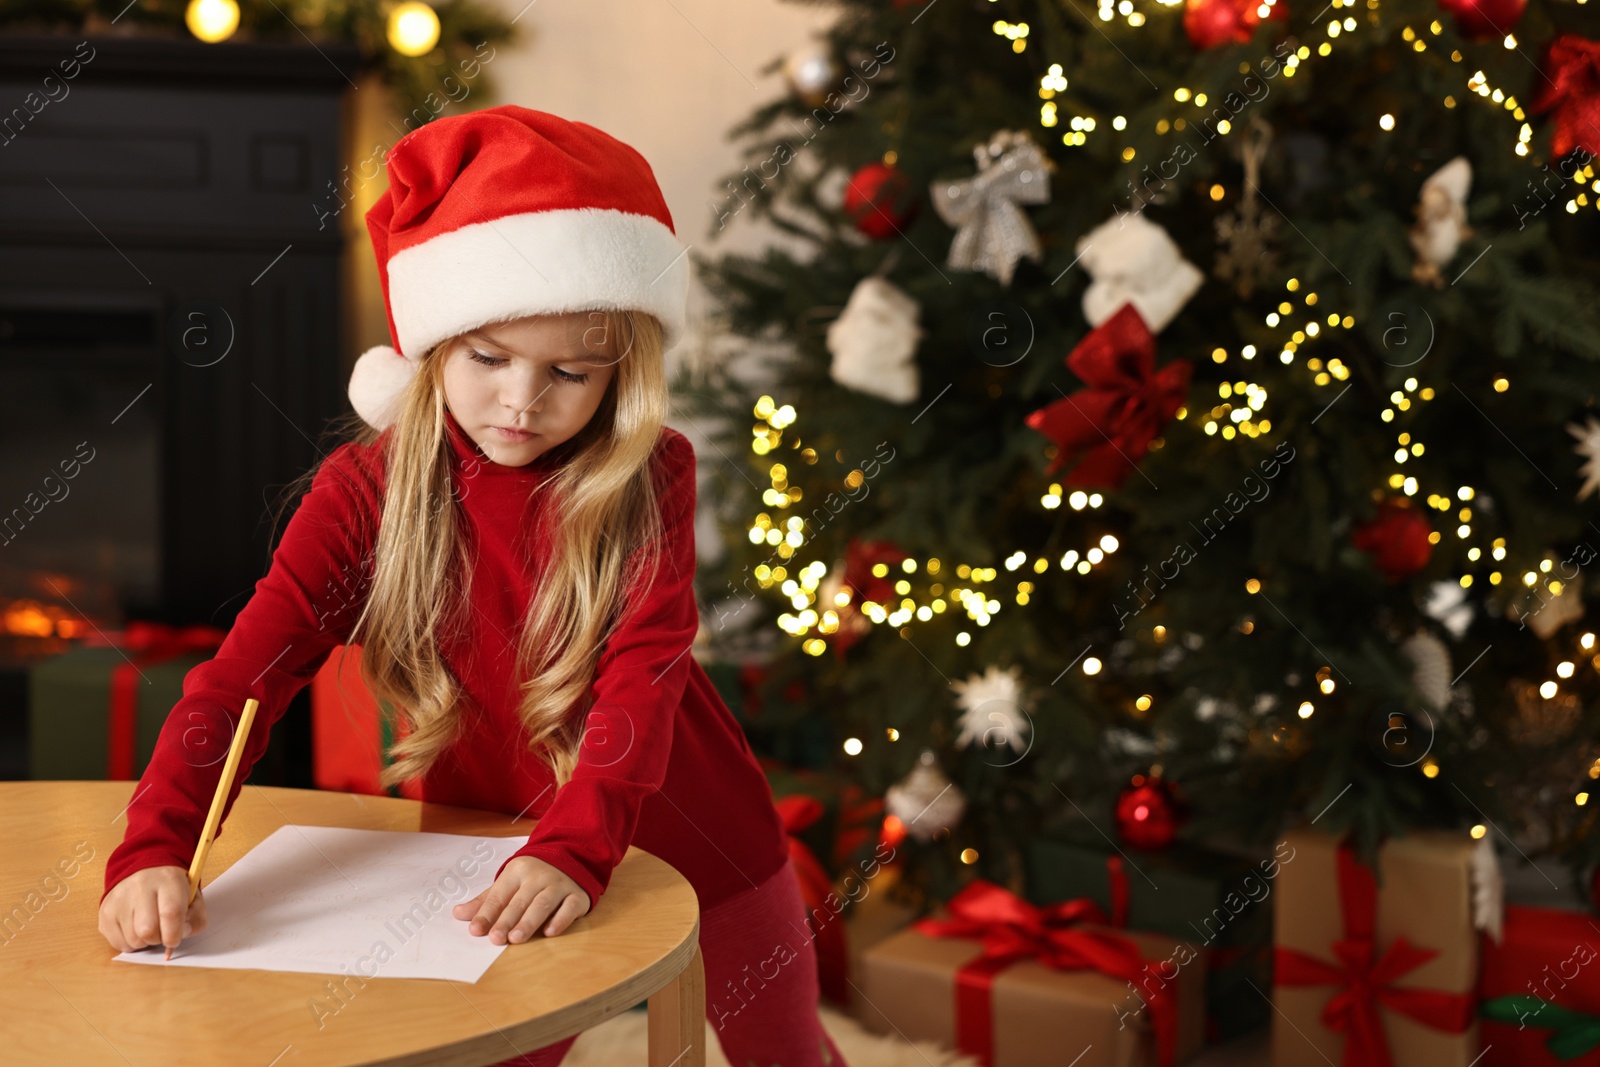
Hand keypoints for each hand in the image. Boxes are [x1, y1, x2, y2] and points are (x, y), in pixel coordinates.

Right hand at [98, 866, 207, 953]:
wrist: (146, 872)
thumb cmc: (173, 891)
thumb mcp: (195, 899)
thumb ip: (195, 920)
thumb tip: (179, 938)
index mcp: (168, 880)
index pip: (170, 912)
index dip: (174, 934)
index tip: (175, 940)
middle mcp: (140, 886)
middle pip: (147, 930)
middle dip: (158, 939)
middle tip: (162, 932)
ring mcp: (119, 898)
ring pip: (132, 940)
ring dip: (144, 942)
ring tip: (149, 927)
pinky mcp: (105, 911)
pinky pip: (118, 943)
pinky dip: (130, 943)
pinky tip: (135, 928)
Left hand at [452, 856, 590, 943]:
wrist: (570, 856)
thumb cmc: (533, 876)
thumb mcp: (509, 882)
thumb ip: (486, 900)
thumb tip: (458, 914)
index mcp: (517, 872)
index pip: (499, 895)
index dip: (487, 913)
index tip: (476, 930)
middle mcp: (538, 877)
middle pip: (519, 901)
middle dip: (506, 920)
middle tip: (496, 939)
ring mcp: (559, 885)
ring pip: (542, 904)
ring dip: (529, 921)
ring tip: (516, 938)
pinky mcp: (577, 895)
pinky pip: (569, 907)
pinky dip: (560, 920)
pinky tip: (549, 932)